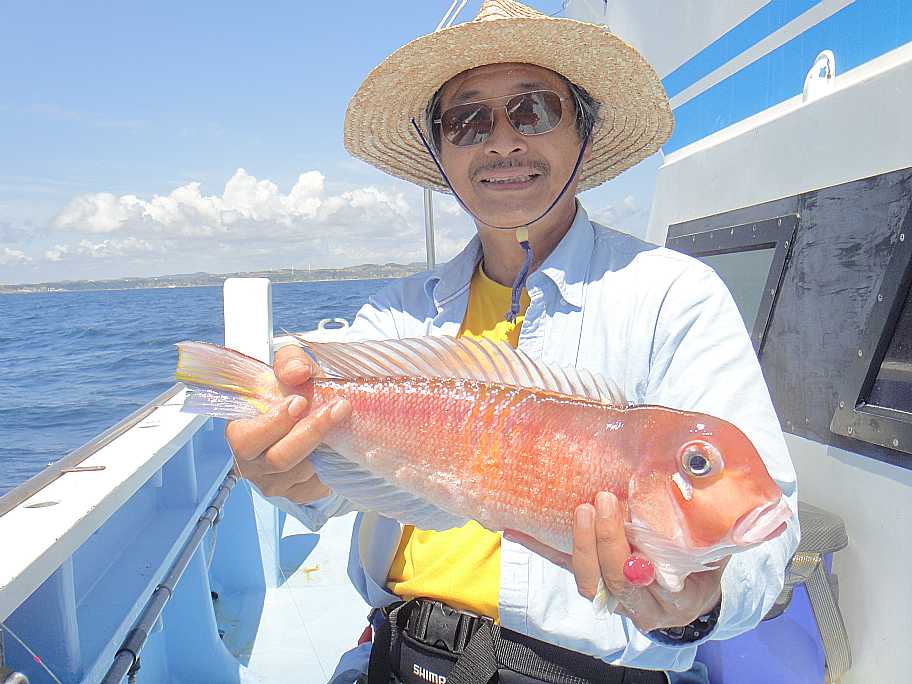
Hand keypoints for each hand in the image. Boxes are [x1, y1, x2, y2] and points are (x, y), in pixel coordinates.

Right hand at [224, 345, 350, 503]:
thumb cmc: (295, 394)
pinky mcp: (296, 495)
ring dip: (326, 446)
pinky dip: (331, 465)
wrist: (312, 416)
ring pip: (303, 472)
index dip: (273, 423)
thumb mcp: (292, 370)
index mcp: (240, 432)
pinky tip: (338, 446)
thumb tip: (297, 372)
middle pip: (278, 459)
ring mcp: (273, 483)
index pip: (245, 439)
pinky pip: (317, 486)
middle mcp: (251, 464)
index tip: (300, 401)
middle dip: (310, 433)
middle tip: (337, 408)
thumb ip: (290, 361)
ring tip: (343, 420)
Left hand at [505, 491, 725, 632]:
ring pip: (587, 579)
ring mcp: (613, 598)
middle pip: (612, 579)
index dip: (628, 551)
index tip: (623, 517)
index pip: (644, 580)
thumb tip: (711, 492)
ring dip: (577, 544)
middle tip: (602, 502)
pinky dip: (541, 547)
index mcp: (672, 598)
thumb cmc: (703, 573)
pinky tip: (515, 530)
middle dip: (603, 540)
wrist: (692, 601)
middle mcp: (638, 604)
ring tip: (579, 509)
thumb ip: (709, 534)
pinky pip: (565, 567)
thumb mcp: (714, 558)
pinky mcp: (595, 583)